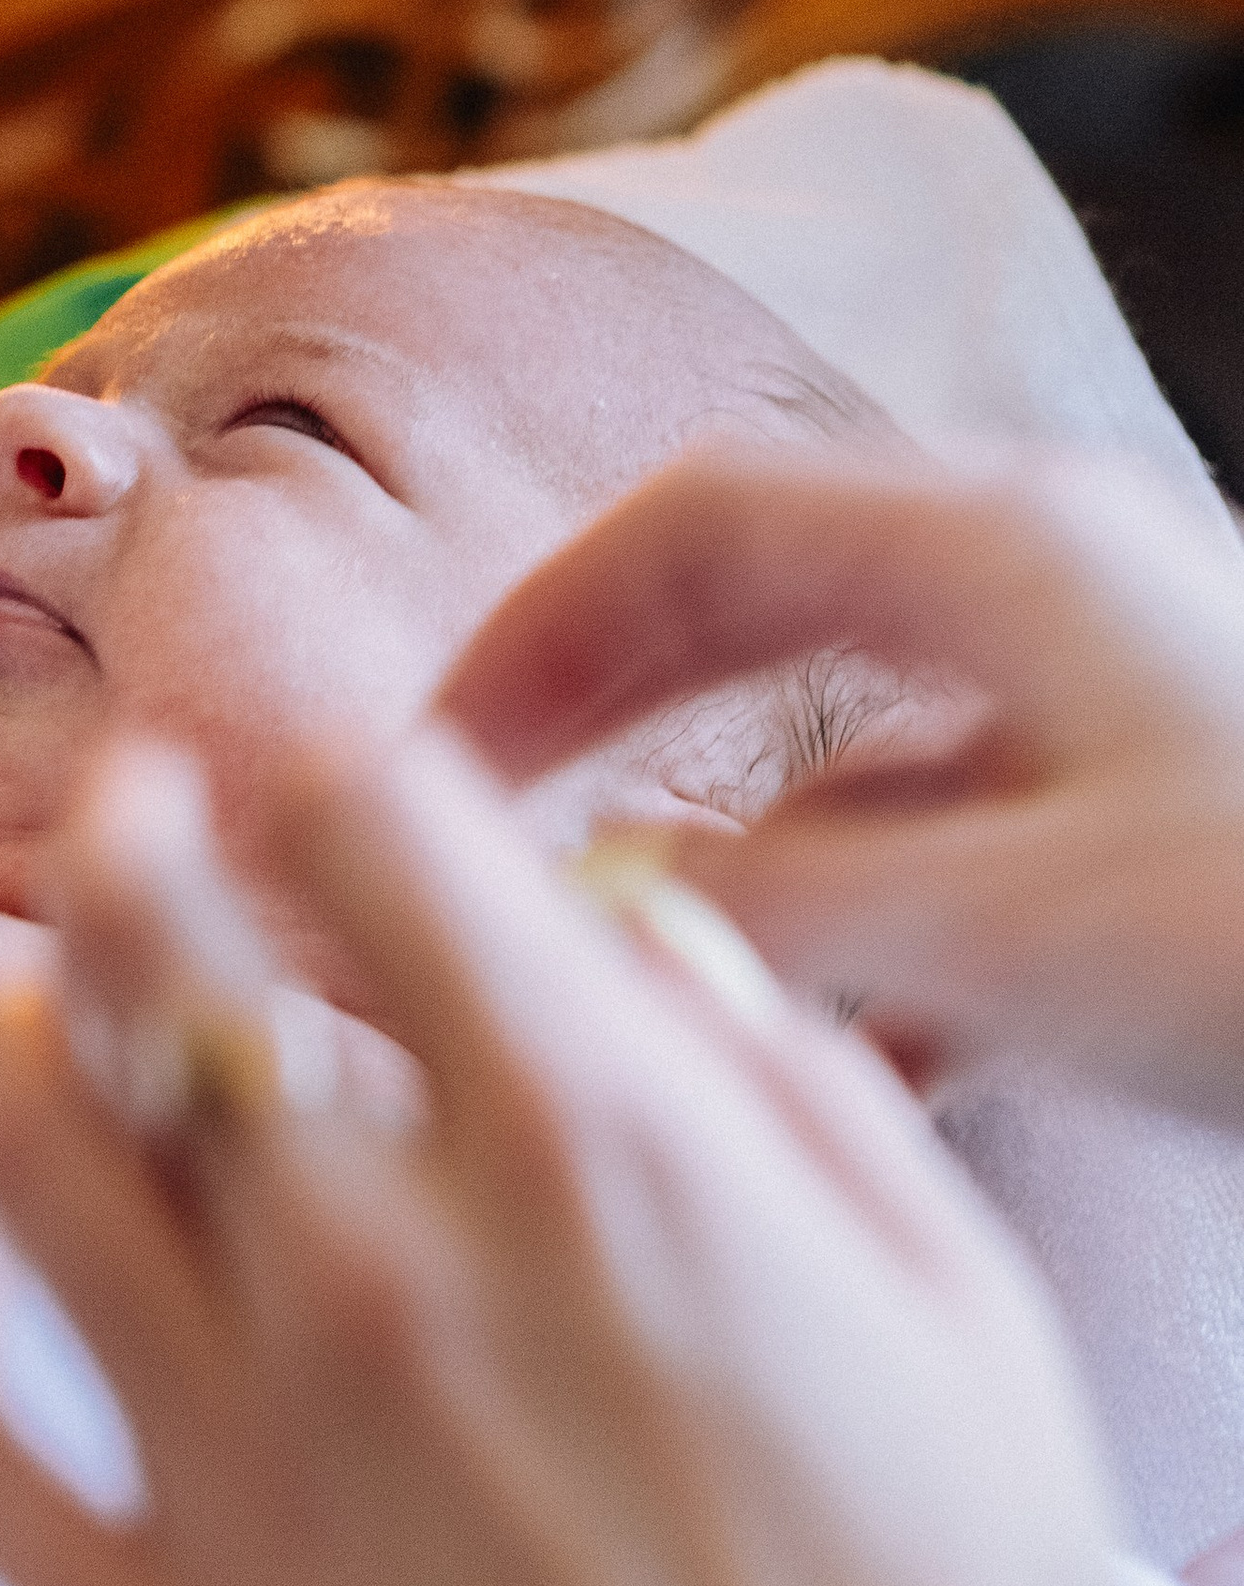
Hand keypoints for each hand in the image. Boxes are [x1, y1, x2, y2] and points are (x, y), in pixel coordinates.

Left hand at [0, 735, 1175, 1585]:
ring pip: (7, 1143)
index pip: (366, 826)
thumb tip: (628, 942)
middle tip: (124, 827)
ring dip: (16, 1052)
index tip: (320, 808)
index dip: (327, 781)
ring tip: (55, 1050)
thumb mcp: (950, 1299)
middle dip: (122, 837)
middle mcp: (375, 1257)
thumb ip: (780, 1081)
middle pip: (146, 941)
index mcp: (587, 1148)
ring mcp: (237, 1444)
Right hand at [439, 444, 1243, 1119]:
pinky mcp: (1156, 809)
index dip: (534, 629)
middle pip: (754, 608)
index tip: (430, 754)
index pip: (689, 525)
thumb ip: (781, 904)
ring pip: (853, 752)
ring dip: (731, 859)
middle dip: (600, 722)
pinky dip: (864, 940)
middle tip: (475, 832)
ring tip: (629, 970)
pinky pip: (956, 851)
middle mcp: (1051, 586)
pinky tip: (827, 1061)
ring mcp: (1111, 692)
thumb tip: (597, 901)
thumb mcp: (1014, 929)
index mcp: (1002, 550)